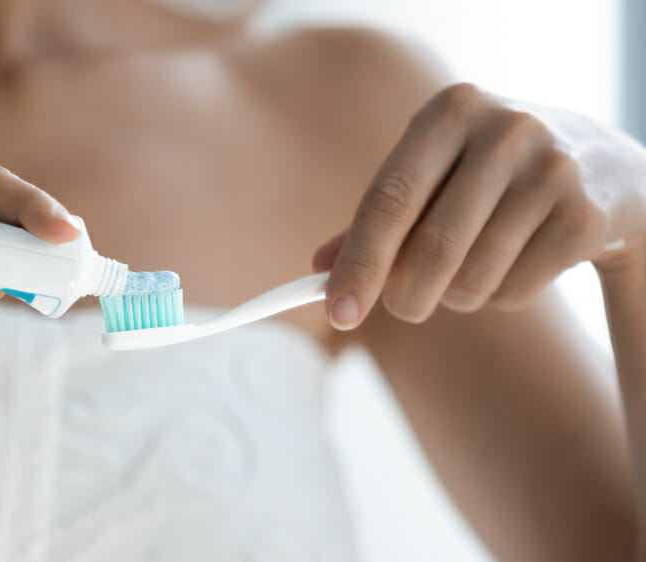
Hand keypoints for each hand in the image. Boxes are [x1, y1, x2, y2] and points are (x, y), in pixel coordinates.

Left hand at [312, 83, 645, 329]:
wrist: (602, 168)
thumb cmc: (487, 176)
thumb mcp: (432, 176)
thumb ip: (376, 218)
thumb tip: (319, 266)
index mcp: (450, 111)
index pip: (390, 199)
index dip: (360, 263)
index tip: (338, 312)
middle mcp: (505, 130)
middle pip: (431, 250)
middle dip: (406, 296)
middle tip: (405, 306)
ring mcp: (554, 170)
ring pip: (471, 280)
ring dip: (457, 296)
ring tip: (473, 266)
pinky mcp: (586, 215)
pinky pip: (513, 292)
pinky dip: (499, 297)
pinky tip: (518, 261)